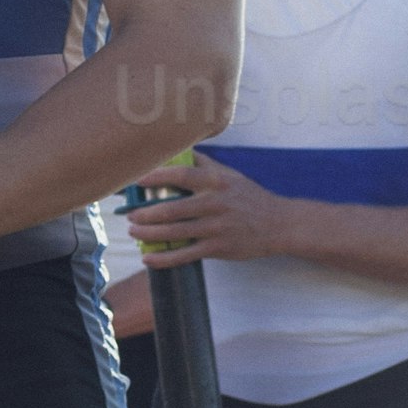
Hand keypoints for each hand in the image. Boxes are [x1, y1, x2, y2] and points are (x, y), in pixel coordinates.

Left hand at [126, 149, 284, 269]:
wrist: (278, 224)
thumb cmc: (248, 197)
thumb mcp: (229, 174)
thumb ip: (203, 162)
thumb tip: (176, 148)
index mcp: (215, 181)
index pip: (180, 174)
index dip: (154, 177)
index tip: (135, 180)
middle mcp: (215, 203)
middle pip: (171, 208)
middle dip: (144, 213)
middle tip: (129, 214)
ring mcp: (216, 227)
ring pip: (174, 232)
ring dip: (149, 233)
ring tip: (134, 231)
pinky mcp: (218, 248)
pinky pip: (185, 255)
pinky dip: (163, 258)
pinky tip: (148, 258)